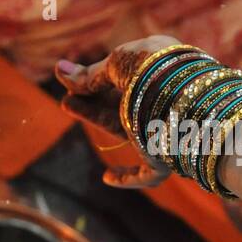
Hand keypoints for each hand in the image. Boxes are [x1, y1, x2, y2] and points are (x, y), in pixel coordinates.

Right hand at [54, 36, 180, 188]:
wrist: (181, 95)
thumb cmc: (153, 69)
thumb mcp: (118, 63)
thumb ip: (92, 74)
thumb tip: (59, 70)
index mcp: (166, 71)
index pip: (130, 78)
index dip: (101, 79)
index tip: (75, 79)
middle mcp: (168, 101)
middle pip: (124, 103)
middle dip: (93, 97)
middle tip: (66, 93)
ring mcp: (169, 131)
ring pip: (127, 129)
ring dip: (95, 117)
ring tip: (66, 103)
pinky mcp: (167, 159)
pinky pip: (148, 174)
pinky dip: (128, 178)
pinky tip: (107, 178)